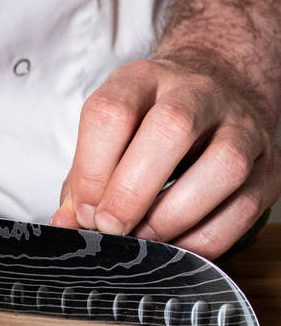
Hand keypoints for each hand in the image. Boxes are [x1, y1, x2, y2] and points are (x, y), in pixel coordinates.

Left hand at [52, 59, 280, 258]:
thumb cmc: (147, 124)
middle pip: (171, 128)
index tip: (84, 212)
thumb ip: (82, 180)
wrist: (215, 92)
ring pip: (223, 165)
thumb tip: (65, 225)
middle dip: (132, 190)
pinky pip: (246, 206)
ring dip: (174, 215)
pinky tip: (176, 245)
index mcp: (142, 80)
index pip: (112, 112)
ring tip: (144, 238)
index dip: (93, 169)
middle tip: (111, 228)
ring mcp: (240, 125)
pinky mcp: (270, 162)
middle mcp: (196, 92)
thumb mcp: (108, 135)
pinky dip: (207, 237)